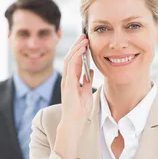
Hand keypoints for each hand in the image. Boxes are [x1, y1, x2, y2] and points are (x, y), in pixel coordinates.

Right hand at [55, 34, 93, 158]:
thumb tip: (90, 71)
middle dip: (77, 46)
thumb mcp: (86, 92)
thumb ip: (87, 81)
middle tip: (84, 35)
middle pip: (70, 58)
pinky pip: (71, 68)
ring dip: (77, 49)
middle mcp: (68, 79)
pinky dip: (76, 58)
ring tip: (83, 39)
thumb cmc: (79, 110)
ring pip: (69, 60)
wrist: (75, 122)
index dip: (79, 50)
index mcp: (72, 80)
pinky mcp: (68, 86)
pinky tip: (81, 51)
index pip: (74, 61)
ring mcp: (67, 82)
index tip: (86, 42)